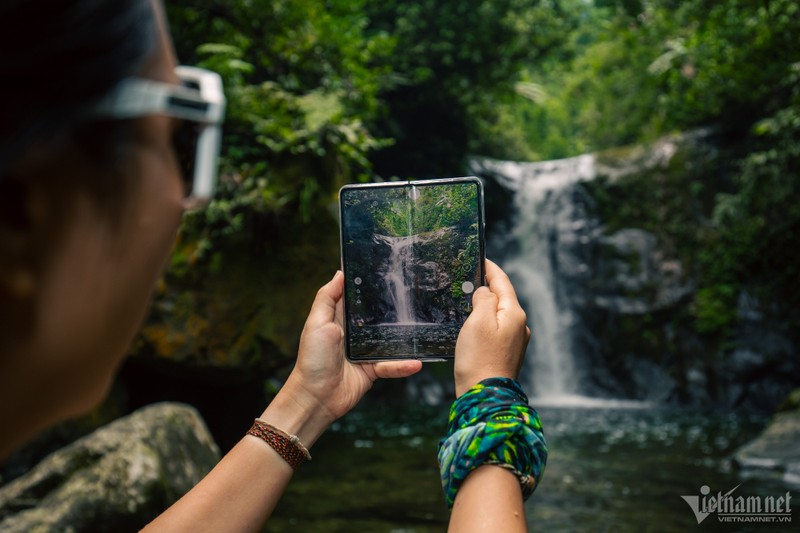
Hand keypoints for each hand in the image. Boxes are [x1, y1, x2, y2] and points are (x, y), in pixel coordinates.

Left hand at [263, 271, 421, 445]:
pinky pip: (391, 365)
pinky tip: (417, 362)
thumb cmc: (313, 359)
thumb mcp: (317, 323)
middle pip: (377, 317)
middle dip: (392, 309)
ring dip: (404, 339)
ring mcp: (365, 351)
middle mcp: (354, 334)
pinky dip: (403, 365)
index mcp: (339, 319)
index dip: (368, 286)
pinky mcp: (372, 370)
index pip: (357, 298)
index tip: (385, 271)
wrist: (316, 397)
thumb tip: (339, 273)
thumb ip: (327, 298)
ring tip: (423, 329)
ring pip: (389, 341)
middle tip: (412, 295)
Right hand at [454, 259, 530, 395]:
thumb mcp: (478, 321)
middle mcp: (519, 325)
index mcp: (514, 313)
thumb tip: (485, 291)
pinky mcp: (507, 353)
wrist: (484, 395)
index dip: (491, 268)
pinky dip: (486, 320)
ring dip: (486, 304)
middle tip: (470, 276)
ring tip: (468, 297)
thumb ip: (483, 299)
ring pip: (500, 313)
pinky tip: (473, 323)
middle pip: (503, 297)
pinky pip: (497, 328)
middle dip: (488, 286)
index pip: (503, 282)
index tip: (481, 258)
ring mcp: (516, 340)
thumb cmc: (479, 359)